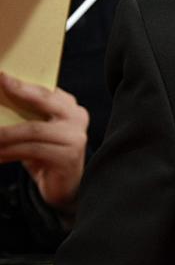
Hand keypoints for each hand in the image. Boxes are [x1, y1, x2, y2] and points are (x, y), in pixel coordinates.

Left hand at [0, 74, 88, 212]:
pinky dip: (8, 152)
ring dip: (3, 134)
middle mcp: (77, 116)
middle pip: (44, 100)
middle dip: (17, 93)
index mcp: (68, 106)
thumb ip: (25, 116)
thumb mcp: (35, 131)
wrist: (65, 188)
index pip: (44, 90)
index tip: (1, 76)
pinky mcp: (68, 156)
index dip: (21, 83)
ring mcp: (75, 136)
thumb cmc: (44, 155)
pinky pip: (31, 150)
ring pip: (32, 129)